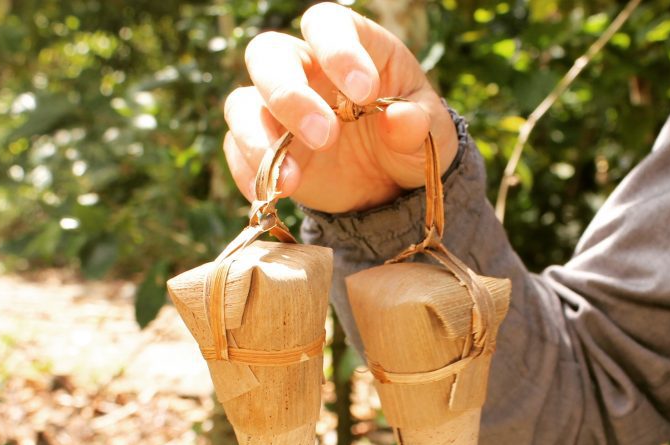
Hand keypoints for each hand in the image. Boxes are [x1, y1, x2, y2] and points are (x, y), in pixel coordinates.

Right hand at [223, 3, 457, 214]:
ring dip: (258, 138)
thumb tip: (402, 119)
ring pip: (241, 103)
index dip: (338, 50)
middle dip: (288, 94)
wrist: (391, 185)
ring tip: (290, 179)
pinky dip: (250, 174)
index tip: (364, 92)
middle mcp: (305, 69)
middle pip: (268, 55)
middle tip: (324, 137)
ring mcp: (279, 108)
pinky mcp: (266, 147)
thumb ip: (418, 124)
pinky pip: (237, 152)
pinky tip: (275, 193)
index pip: (328, 25)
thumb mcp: (431, 133)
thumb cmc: (410, 138)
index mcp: (351, 46)